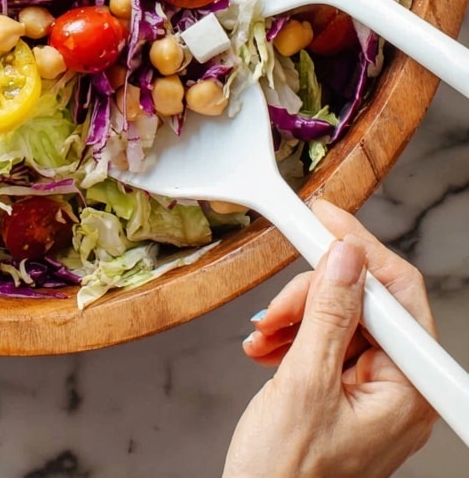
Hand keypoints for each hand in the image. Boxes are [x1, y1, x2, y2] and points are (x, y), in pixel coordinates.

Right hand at [222, 199, 436, 477]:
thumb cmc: (284, 474)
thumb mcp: (302, 385)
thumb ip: (327, 314)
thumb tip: (347, 256)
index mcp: (407, 391)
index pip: (399, 294)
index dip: (360, 250)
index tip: (322, 218)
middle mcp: (399, 389)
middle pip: (365, 304)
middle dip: (313, 296)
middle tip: (274, 309)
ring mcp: (373, 393)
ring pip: (339, 318)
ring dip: (295, 317)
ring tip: (263, 337)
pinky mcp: (346, 394)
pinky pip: (325, 342)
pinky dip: (291, 337)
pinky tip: (266, 348)